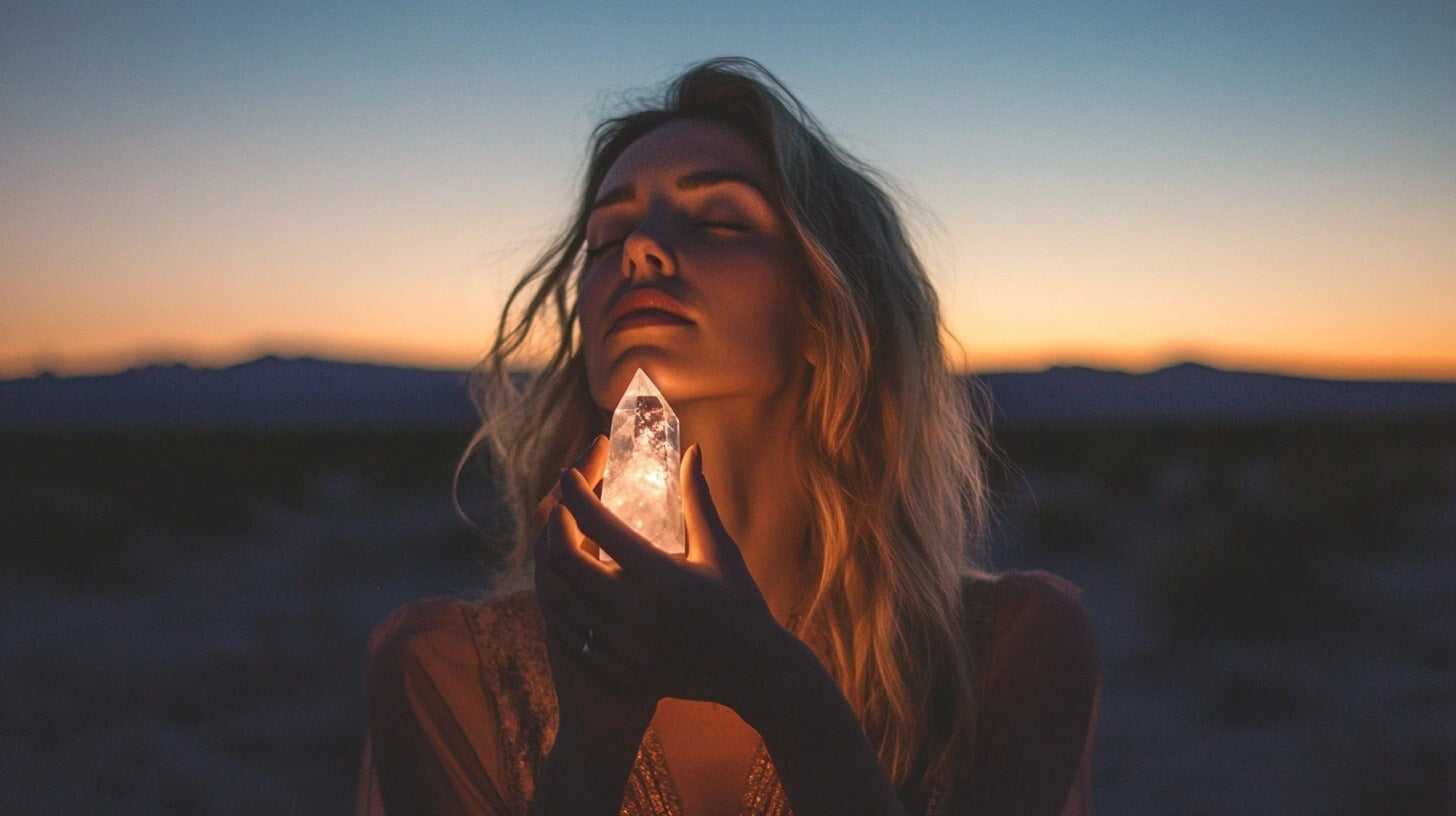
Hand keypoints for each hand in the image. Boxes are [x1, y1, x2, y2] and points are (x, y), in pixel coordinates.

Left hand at [547, 439, 788, 714]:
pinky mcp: (616, 666)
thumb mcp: (720, 548)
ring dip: (551, 563)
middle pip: (566, 559)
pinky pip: (569, 632)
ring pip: (559, 597)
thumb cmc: (739, 603)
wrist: (751, 671)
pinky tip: (566, 586)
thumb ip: (697, 498)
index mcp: (659, 575)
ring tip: (559, 540)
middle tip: (562, 506)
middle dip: (556, 524)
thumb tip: (692, 451)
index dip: (576, 492)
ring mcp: (621, 644)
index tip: (570, 475)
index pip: (598, 523)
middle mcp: (634, 610)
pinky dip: (560, 603)